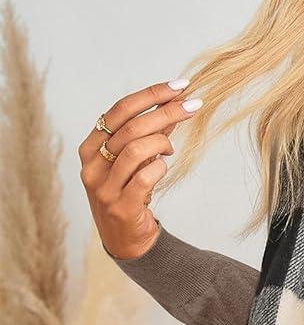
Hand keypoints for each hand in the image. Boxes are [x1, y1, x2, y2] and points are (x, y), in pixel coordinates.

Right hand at [79, 79, 201, 260]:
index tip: (180, 85)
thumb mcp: (135, 160)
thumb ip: (151, 133)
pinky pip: (146, 176)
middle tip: (194, 105)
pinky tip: (162, 167)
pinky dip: (160, 167)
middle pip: (131, 127)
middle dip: (167, 112)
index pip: (120, 110)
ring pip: (137, 149)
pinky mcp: (121, 206)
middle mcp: (92, 165)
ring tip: (169, 149)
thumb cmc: (129, 192)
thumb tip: (176, 101)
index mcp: (90, 147)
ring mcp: (104, 187)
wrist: (125, 239)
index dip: (151, 94)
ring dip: (162, 143)